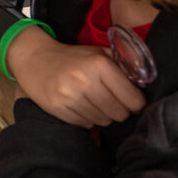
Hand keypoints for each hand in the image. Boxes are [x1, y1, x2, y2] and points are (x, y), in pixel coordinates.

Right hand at [7, 27, 145, 127]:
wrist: (33, 58)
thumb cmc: (71, 57)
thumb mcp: (97, 52)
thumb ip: (122, 65)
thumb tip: (144, 86)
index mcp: (99, 64)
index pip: (134, 100)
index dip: (135, 102)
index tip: (130, 100)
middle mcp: (85, 80)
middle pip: (120, 114)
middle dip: (119, 110)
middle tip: (110, 101)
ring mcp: (70, 96)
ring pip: (103, 121)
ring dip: (102, 115)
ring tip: (93, 102)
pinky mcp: (57, 108)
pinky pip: (85, 124)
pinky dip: (86, 118)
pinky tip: (79, 105)